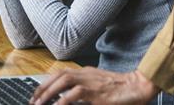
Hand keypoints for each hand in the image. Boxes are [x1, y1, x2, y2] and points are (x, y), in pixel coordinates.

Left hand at [30, 68, 158, 104]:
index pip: (62, 73)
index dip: (47, 82)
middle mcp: (87, 74)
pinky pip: (76, 93)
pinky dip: (63, 101)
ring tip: (39, 104)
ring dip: (49, 92)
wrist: (139, 86)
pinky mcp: (97, 92)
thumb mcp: (101, 87)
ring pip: (64, 80)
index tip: (37, 94)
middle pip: (59, 75)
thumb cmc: (123, 89)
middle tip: (33, 101)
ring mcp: (92, 82)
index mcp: (87, 72)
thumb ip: (86, 90)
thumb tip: (70, 98)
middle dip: (43, 87)